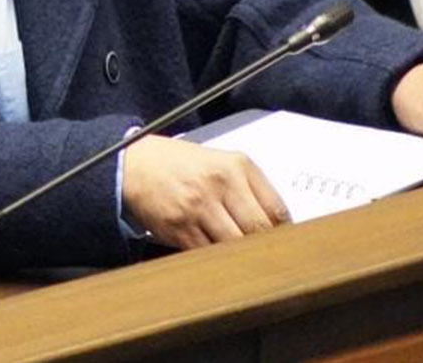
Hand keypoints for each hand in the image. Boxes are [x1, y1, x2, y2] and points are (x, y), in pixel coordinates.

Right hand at [119, 135, 288, 249]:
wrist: (137, 165)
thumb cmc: (183, 165)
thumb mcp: (223, 162)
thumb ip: (251, 188)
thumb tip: (278, 223)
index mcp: (237, 166)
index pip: (275, 208)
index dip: (284, 232)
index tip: (286, 242)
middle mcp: (219, 184)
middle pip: (258, 231)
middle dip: (266, 248)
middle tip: (269, 257)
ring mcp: (198, 208)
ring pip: (234, 247)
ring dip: (241, 257)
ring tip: (244, 260)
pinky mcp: (179, 229)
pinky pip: (208, 255)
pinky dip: (216, 261)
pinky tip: (219, 258)